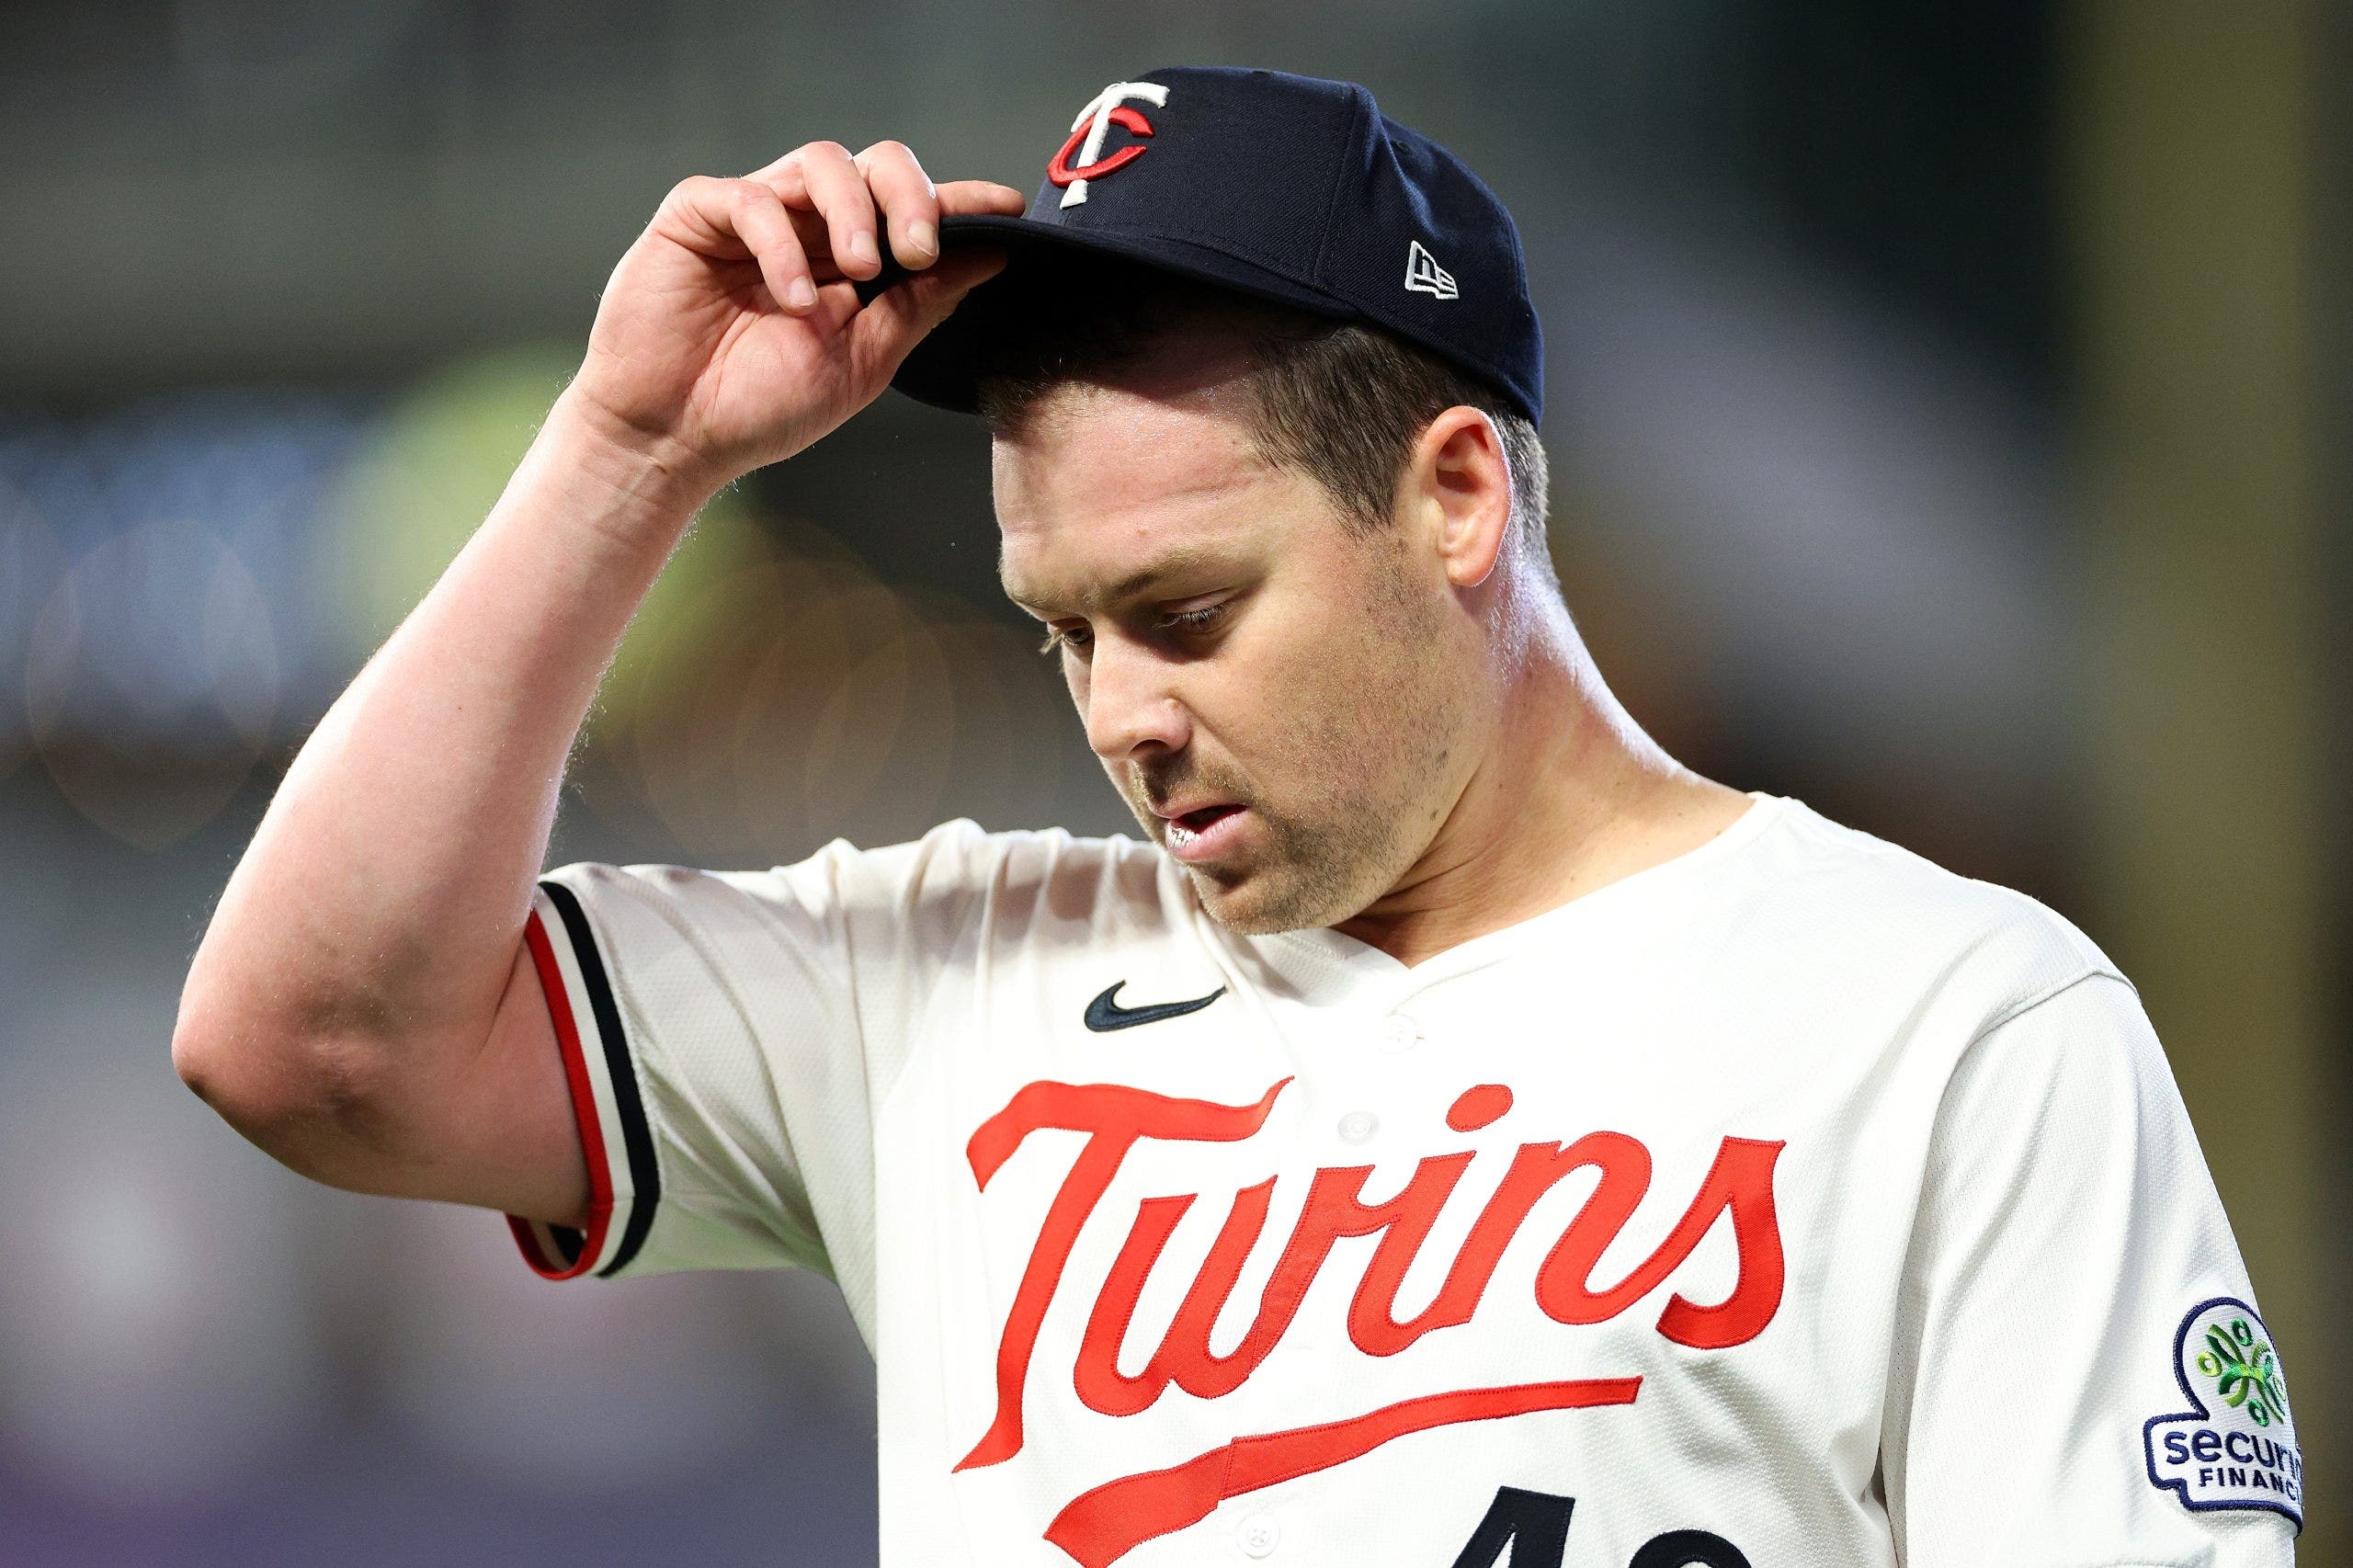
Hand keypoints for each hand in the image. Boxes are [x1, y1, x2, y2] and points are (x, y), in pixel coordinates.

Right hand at [560, 140, 1025, 495]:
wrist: (674, 440)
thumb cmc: (758, 409)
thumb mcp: (862, 361)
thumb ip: (919, 307)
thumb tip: (989, 258)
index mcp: (847, 261)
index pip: (910, 211)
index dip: (959, 202)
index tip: (1008, 208)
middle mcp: (806, 228)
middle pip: (874, 165)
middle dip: (910, 197)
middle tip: (920, 250)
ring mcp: (752, 216)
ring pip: (820, 162)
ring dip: (854, 210)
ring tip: (860, 269)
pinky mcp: (696, 215)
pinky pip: (752, 198)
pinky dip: (782, 244)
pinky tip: (795, 298)